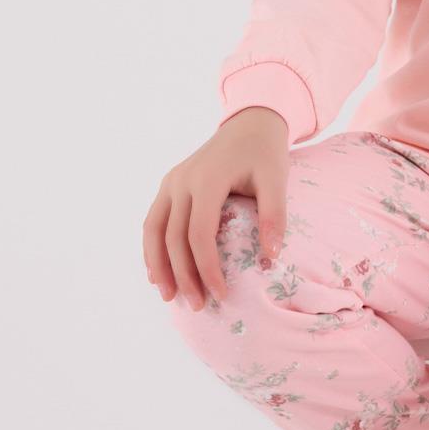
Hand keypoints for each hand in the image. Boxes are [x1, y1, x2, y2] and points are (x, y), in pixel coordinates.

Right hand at [143, 107, 289, 310]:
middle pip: (173, 237)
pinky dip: (152, 248)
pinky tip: (157, 272)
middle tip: (198, 306)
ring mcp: (171, 181)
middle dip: (183, 275)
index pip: (199, 234)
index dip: (207, 267)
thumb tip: (271, 257)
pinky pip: (153, 220)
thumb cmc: (265, 154)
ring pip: (153, 230)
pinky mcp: (169, 184)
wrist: (249, 124)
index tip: (221, 294)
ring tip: (169, 297)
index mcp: (207, 179)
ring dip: (159, 266)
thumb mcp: (276, 180)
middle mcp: (181, 181)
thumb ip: (275, 215)